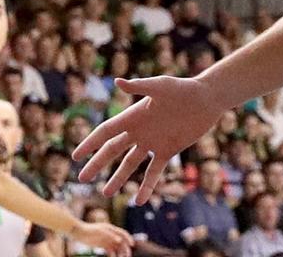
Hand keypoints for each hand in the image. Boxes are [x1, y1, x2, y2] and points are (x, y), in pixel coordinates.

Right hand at [72, 76, 222, 203]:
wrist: (206, 99)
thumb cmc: (183, 88)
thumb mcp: (160, 86)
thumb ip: (139, 86)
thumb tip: (118, 81)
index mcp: (133, 116)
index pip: (106, 132)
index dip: (90, 144)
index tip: (76, 156)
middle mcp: (139, 131)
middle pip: (113, 150)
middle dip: (97, 164)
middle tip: (82, 178)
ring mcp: (152, 142)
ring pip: (130, 164)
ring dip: (118, 178)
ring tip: (106, 193)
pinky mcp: (168, 151)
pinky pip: (154, 172)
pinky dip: (147, 186)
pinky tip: (139, 200)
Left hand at [72, 221, 133, 256]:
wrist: (78, 232)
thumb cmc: (89, 230)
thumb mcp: (100, 232)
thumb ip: (110, 235)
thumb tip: (119, 240)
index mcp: (111, 228)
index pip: (122, 233)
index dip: (128, 238)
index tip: (132, 245)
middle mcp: (110, 234)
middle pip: (121, 242)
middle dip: (125, 248)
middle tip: (126, 256)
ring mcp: (106, 239)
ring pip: (116, 247)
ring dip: (120, 253)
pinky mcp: (102, 244)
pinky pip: (110, 250)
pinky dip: (113, 255)